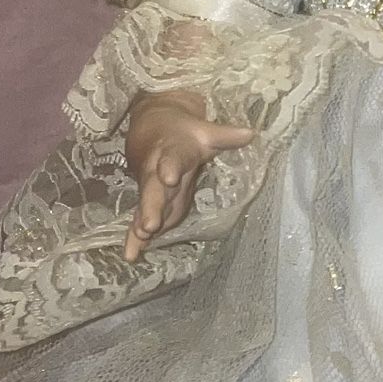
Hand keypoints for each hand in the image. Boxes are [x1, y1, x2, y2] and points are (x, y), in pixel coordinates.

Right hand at [121, 92, 255, 260]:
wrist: (151, 126)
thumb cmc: (183, 134)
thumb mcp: (205, 132)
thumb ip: (226, 137)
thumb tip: (252, 134)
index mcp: (173, 152)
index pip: (172, 159)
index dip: (170, 167)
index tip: (168, 177)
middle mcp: (156, 170)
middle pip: (153, 188)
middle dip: (151, 206)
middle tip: (149, 225)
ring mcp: (150, 187)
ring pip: (145, 205)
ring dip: (143, 222)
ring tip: (142, 238)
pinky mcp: (146, 200)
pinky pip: (138, 218)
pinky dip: (133, 237)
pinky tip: (131, 255)